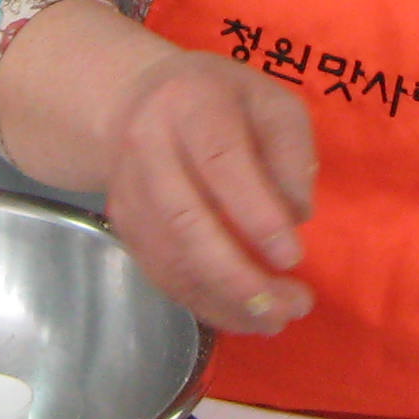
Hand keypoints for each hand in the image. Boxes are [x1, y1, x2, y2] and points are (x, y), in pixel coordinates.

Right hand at [100, 49, 318, 335]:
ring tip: (276, 319)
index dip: (256, 214)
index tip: (292, 257)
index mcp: (191, 104)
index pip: (220, 162)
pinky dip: (203, 302)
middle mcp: (148, 147)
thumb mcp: (270, 101)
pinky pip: (161, 274)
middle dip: (238, 277)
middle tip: (288, 307)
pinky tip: (242, 314)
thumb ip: (291, 151)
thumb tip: (295, 216)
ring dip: (224, 300)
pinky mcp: (123, 225)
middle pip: (185, 222)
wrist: (138, 100)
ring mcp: (129, 190)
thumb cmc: (222, 100)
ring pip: (171, 259)